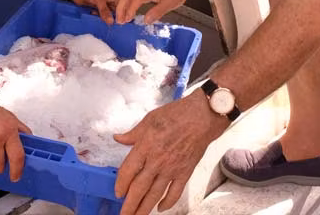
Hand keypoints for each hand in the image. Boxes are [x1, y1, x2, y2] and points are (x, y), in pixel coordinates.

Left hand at [72, 0, 117, 24]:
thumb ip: (105, 11)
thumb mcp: (100, 0)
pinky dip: (95, 21)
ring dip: (101, 22)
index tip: (116, 27)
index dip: (119, 20)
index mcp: (114, 2)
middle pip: (112, 18)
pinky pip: (96, 20)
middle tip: (106, 26)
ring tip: (98, 23)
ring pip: (104, 20)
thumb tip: (111, 22)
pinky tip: (93, 22)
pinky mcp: (94, 13)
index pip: (120, 13)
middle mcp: (109, 7)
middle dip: (109, 22)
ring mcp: (101, 11)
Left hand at [114, 90, 228, 214]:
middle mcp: (156, 161)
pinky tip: (161, 208)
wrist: (202, 117)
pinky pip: (175, 192)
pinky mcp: (185, 172)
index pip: (128, 171)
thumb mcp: (149, 119)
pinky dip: (168, 202)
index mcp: (145, 146)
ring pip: (155, 194)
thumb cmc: (176, 114)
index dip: (120, 184)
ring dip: (145, 208)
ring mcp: (171, 169)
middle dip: (129, 205)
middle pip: (139, 188)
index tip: (117, 192)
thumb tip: (118, 138)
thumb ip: (133, 134)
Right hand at [115, 0, 193, 24]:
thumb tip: (146, 20)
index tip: (127, 20)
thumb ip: (157, 12)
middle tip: (119, 21)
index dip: (129, 10)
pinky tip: (128, 8)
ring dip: (122, 5)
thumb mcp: (171, 3)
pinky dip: (127, 1)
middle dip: (120, 8)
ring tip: (122, 17)